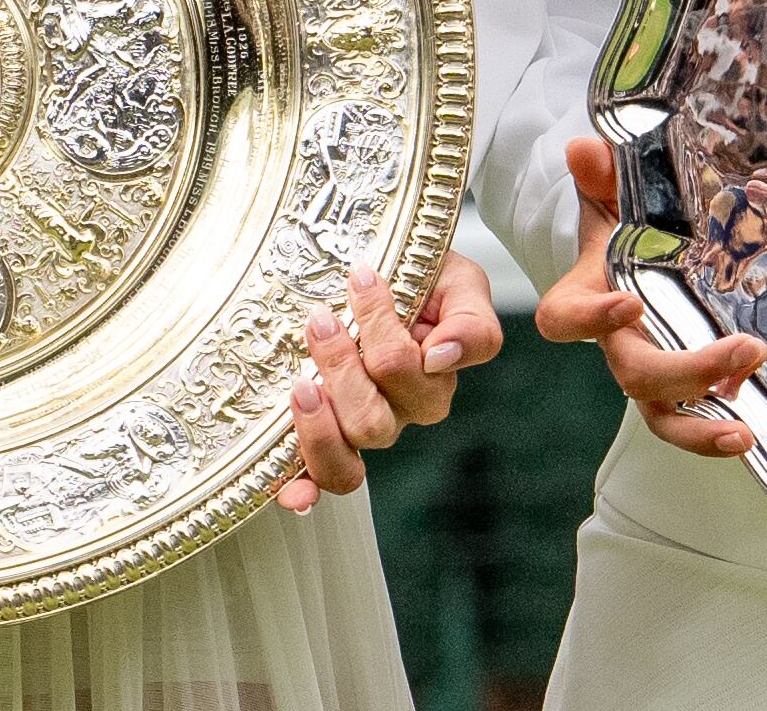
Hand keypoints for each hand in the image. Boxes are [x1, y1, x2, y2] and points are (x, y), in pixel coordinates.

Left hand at [275, 256, 503, 510]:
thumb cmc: (423, 277)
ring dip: (319, 421)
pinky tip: (295, 495)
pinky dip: (308, 488)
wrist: (384, 271)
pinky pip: (323, 476)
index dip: (382, 328)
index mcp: (435, 379)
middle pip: (374, 419)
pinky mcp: (329, 434)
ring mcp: (363, 426)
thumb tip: (441, 355)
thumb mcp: (462, 283)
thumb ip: (471, 323)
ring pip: (348, 447)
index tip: (362, 278)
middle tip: (321, 321)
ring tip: (300, 382)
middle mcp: (402, 411)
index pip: (411, 369)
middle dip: (342, 369)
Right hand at [532, 138, 763, 460]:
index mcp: (586, 294)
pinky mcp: (683, 389)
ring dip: (699, 429)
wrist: (642, 245)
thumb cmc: (624, 218)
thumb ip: (601, 171)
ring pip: (661, 415)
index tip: (630, 303)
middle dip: (684, 372)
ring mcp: (649, 369)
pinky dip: (718, 424)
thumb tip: (585, 150)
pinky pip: (693, 419)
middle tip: (741, 351)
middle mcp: (614, 341)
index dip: (592, 318)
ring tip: (742, 431)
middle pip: (632, 374)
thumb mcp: (612, 189)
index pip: (567, 317)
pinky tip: (754, 415)